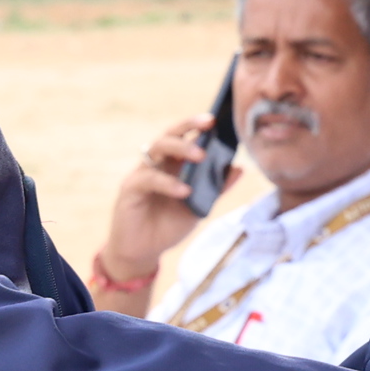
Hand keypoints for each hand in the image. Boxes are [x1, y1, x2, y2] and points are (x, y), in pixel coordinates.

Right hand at [100, 117, 214, 287]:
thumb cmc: (168, 225)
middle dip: (188, 125)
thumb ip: (216, 188)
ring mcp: (142, 174)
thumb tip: (239, 168)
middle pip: (169, 134)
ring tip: (201, 156)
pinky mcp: (130, 189)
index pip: (185, 136)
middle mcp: (156, 163)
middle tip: (209, 124)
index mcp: (173, 163)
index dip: (198, 125)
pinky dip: (168, 183)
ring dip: (180, 149)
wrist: (144, 252)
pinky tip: (184, 190)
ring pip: (157, 148)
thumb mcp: (199, 207)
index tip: (217, 118)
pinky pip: (149, 179)